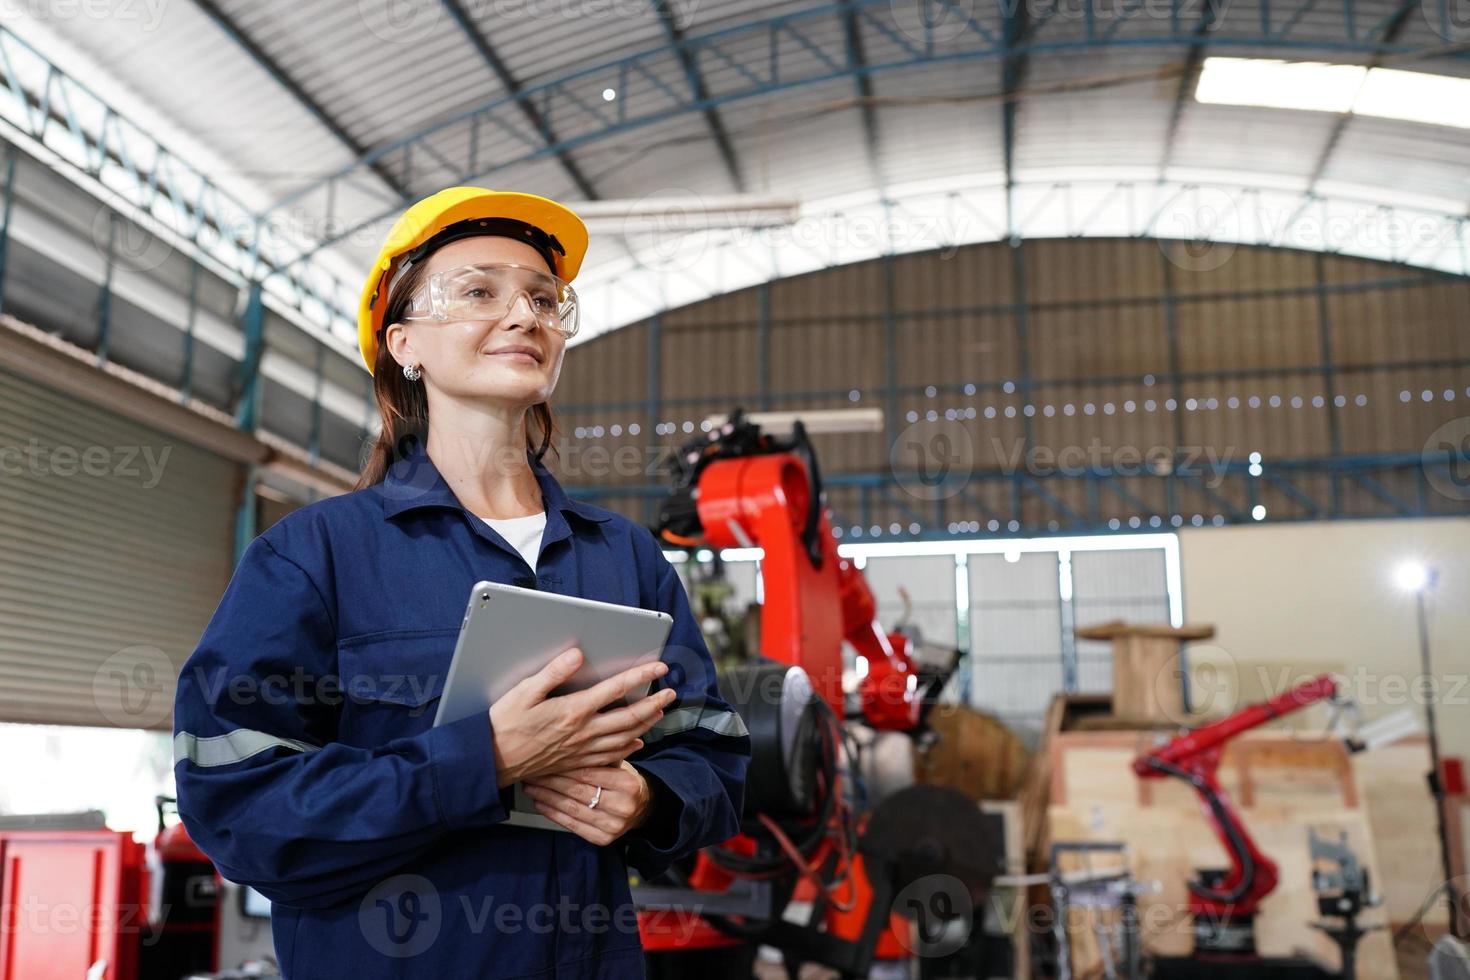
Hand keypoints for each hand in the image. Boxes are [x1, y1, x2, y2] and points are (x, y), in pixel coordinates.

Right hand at [489, 648, 675, 787]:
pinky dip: (629, 748)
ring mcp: (582, 749)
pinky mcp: (577, 761)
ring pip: (625, 737)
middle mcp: (583, 731)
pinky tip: (637, 743)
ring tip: (660, 712)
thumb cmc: (504, 724)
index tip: (658, 666)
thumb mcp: (524, 691)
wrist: (493, 761)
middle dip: (654, 702)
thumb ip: (554, 672)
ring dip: (646, 723)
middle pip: (629, 716)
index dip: (640, 676)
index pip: (615, 689)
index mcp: (573, 710)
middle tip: (671, 691)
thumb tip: (577, 655)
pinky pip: (611, 756)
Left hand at [521, 761, 655, 845]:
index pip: (588, 774)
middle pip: (577, 791)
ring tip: (531, 787)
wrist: (641, 808)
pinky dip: (553, 814)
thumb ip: (597, 757)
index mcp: (628, 784)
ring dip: (547, 797)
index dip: (563, 767)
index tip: (545, 761)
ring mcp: (613, 826)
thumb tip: (564, 745)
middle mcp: (622, 807)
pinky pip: (572, 825)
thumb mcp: (619, 764)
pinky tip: (541, 803)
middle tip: (533, 773)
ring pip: (572, 809)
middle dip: (550, 781)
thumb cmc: (624, 781)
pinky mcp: (603, 839)